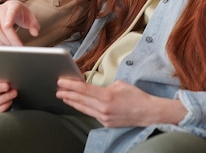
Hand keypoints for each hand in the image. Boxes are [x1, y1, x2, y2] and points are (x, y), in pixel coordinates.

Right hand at [0, 0, 40, 45]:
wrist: (11, 8)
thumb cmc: (20, 12)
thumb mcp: (30, 15)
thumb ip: (34, 24)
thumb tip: (35, 33)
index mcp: (13, 6)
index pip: (10, 12)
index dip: (8, 19)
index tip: (8, 26)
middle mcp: (1, 10)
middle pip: (2, 26)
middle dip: (11, 39)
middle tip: (18, 47)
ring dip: (4, 42)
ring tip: (13, 47)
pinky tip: (6, 45)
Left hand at [56, 79, 187, 127]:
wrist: (148, 113)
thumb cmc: (136, 96)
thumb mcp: (120, 84)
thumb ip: (104, 86)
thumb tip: (94, 88)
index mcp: (106, 96)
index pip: (83, 89)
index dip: (70, 85)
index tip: (61, 82)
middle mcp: (103, 108)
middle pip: (80, 99)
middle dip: (67, 94)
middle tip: (57, 89)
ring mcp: (104, 117)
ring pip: (83, 108)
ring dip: (72, 102)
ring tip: (63, 97)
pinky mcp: (106, 123)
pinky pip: (91, 113)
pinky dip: (83, 108)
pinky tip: (78, 104)